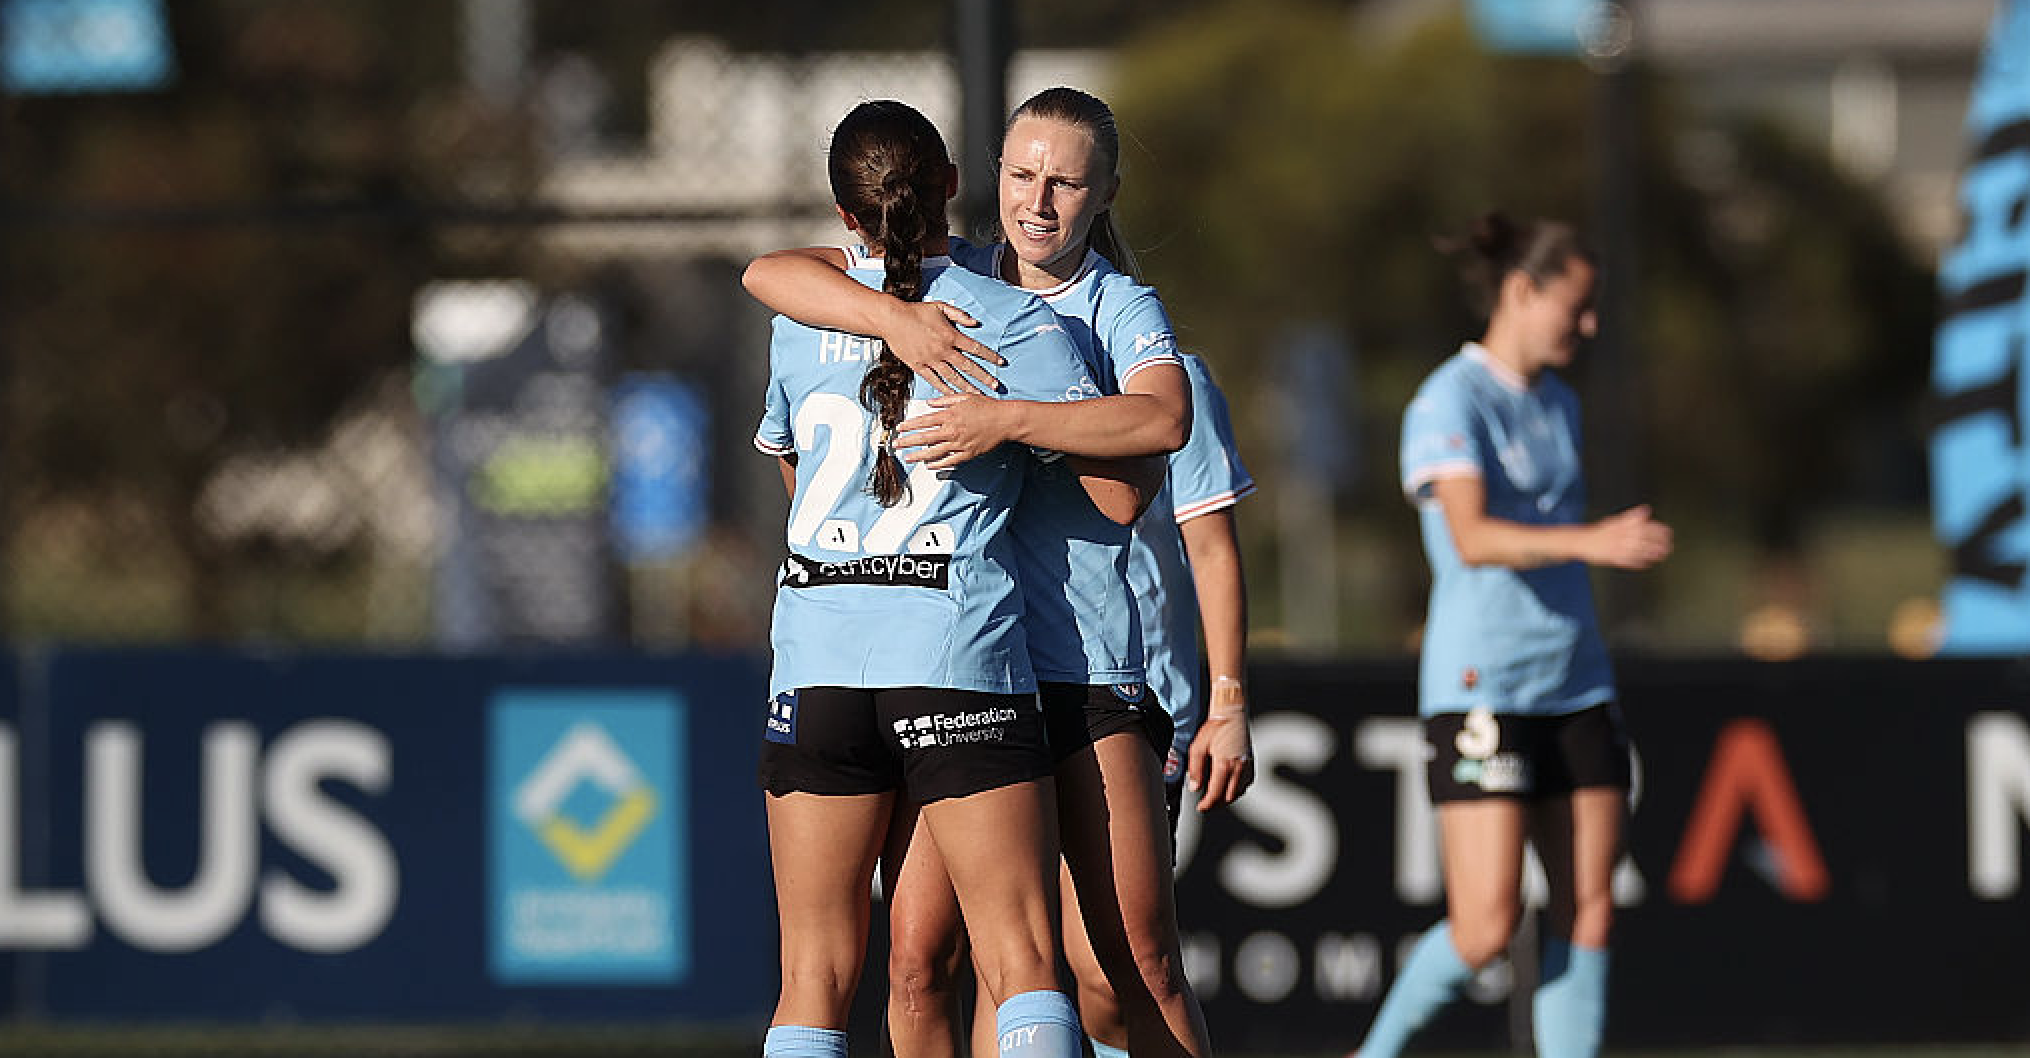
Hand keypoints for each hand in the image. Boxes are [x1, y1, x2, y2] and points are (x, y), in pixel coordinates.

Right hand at [883, 300, 1004, 395]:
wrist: (892, 319)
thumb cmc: (916, 311)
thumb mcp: (940, 307)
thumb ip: (959, 314)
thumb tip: (975, 323)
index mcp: (950, 335)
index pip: (975, 348)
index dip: (990, 356)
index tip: (1001, 363)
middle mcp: (943, 350)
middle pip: (968, 367)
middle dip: (983, 377)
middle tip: (995, 386)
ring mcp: (931, 360)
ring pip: (953, 377)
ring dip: (967, 387)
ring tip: (978, 395)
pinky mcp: (918, 366)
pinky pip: (934, 380)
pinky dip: (945, 389)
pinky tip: (953, 396)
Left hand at [896, 395, 1019, 469]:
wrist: (1005, 420)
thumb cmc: (987, 406)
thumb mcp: (965, 397)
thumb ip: (945, 400)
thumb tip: (929, 403)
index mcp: (950, 415)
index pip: (924, 421)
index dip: (909, 425)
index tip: (899, 429)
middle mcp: (952, 430)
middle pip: (924, 438)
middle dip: (908, 442)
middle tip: (896, 445)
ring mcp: (959, 443)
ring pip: (934, 452)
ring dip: (919, 456)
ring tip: (908, 458)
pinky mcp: (968, 453)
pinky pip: (949, 461)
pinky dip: (938, 464)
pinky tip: (929, 465)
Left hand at [1187, 686, 1254, 811]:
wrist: (1232, 714)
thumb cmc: (1216, 727)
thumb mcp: (1198, 747)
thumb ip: (1195, 769)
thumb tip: (1195, 786)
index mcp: (1224, 764)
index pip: (1216, 794)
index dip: (1207, 804)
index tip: (1201, 807)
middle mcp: (1239, 767)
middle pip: (1228, 797)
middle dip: (1216, 803)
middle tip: (1207, 803)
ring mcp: (1247, 766)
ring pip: (1239, 792)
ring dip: (1227, 797)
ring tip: (1216, 795)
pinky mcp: (1252, 763)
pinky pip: (1246, 784)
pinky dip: (1237, 789)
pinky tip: (1229, 785)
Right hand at [1586, 504, 1673, 569]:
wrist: (1582, 542)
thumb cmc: (1598, 532)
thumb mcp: (1614, 520)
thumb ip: (1631, 517)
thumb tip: (1645, 510)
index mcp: (1623, 526)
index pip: (1645, 526)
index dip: (1658, 530)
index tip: (1667, 532)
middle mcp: (1623, 537)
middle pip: (1645, 539)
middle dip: (1659, 543)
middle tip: (1669, 545)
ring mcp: (1619, 549)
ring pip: (1640, 551)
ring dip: (1653, 553)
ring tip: (1662, 554)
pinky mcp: (1615, 559)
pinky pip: (1630, 561)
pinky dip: (1640, 563)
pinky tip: (1647, 563)